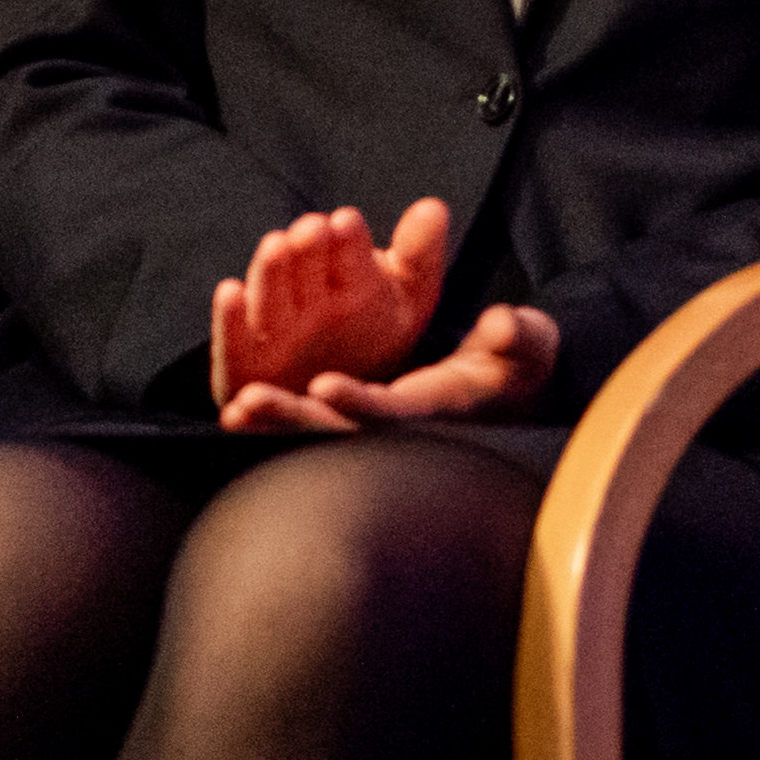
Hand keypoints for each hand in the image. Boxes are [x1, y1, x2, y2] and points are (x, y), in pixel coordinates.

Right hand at [210, 199, 454, 401]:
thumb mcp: (408, 304)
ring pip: (269, 295)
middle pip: (303, 266)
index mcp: (345, 276)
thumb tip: (434, 206)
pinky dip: (229, 319)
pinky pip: (234, 341)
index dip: (347, 239)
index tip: (348, 224)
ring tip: (277, 247)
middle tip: (313, 229)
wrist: (335, 406)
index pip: (346, 250)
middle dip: (307, 247)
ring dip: (270, 271)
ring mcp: (271, 328)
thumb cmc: (370, 344)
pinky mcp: (242, 364)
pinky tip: (230, 292)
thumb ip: (419, 258)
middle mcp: (305, 297)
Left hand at [218, 303, 562, 432]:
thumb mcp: (526, 350)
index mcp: (433, 414)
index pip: (391, 415)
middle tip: (248, 403)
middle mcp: (395, 434)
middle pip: (337, 435)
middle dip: (293, 421)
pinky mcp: (352, 427)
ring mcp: (370, 435)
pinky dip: (272, 421)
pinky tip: (234, 410)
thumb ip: (518, 338)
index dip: (360, 403)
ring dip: (272, 423)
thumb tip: (502, 323)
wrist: (499, 396)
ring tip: (234, 409)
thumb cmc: (513, 369)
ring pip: (313, 435)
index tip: (324, 385)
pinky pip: (305, 426)